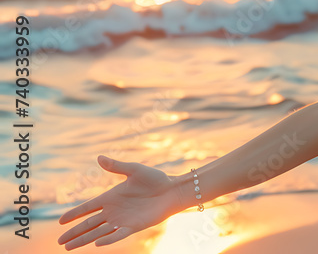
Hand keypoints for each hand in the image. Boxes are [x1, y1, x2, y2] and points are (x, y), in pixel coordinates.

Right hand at [57, 155, 180, 249]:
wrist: (172, 190)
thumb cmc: (155, 179)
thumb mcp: (135, 170)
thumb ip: (117, 166)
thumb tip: (99, 157)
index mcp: (110, 197)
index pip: (87, 208)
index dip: (74, 214)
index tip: (61, 221)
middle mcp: (113, 211)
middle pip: (89, 224)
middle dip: (74, 232)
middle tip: (59, 242)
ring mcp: (122, 220)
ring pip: (98, 232)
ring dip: (84, 240)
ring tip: (68, 248)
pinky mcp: (133, 226)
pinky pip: (118, 234)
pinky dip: (108, 239)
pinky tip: (96, 244)